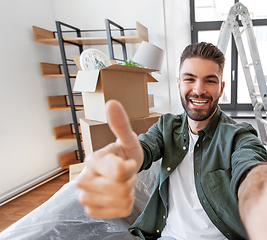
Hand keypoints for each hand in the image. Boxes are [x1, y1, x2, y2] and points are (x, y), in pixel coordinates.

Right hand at [76, 100, 143, 218]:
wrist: (123, 169)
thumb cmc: (125, 152)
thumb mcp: (127, 138)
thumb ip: (120, 123)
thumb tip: (111, 102)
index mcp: (92, 161)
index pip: (120, 171)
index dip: (130, 167)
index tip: (126, 161)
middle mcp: (83, 179)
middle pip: (121, 188)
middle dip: (130, 180)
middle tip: (125, 173)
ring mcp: (86, 197)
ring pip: (122, 200)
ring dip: (129, 192)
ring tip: (122, 182)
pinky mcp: (92, 210)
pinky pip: (120, 211)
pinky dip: (126, 204)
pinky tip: (118, 195)